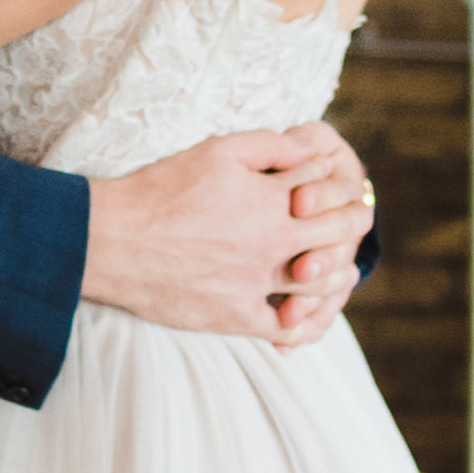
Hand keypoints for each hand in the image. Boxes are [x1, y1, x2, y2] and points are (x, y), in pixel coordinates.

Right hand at [80, 125, 369, 343]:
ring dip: (339, 273)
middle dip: (352, 220)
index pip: (322, 183)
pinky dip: (306, 324)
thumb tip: (311, 146)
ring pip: (321, 282)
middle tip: (361, 219)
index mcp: (270, 197)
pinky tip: (310, 317)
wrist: (113, 241)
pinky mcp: (237, 316)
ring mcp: (257, 282)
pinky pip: (287, 327)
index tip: (336, 178)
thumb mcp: (216, 150)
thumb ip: (269, 145)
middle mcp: (272, 240)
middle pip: (334, 231)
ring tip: (345, 269)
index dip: (332, 177)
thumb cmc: (160, 190)